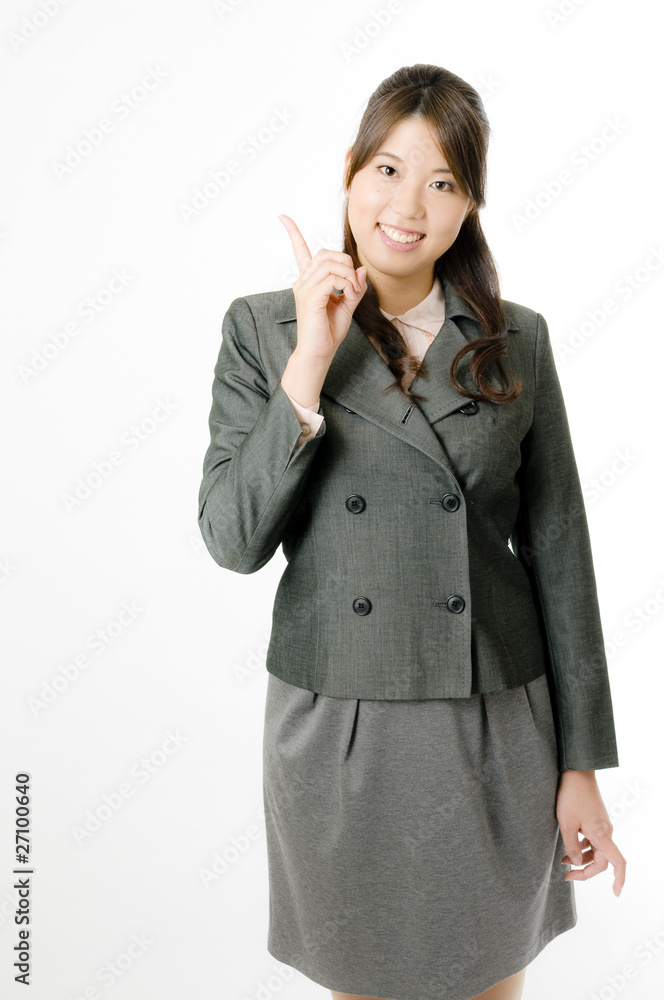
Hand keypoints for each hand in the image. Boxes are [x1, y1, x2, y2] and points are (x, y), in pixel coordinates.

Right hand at [277, 214, 367, 360]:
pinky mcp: (310, 297)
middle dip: (346, 263)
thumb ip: (354, 286)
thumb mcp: (347, 305)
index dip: (292, 232)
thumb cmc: (329, 332)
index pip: (299, 251)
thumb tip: (361, 268)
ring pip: (331, 264)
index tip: (282, 216)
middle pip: (326, 254)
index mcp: (308, 282)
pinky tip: (347, 297)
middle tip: (355, 285)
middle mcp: (302, 282)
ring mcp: (304, 289)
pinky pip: (333, 278)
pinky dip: (347, 285)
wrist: (319, 353)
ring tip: (352, 293)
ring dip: (349, 276)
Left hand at [556, 769, 625, 895]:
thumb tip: (576, 862)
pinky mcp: (596, 819)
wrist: (577, 772)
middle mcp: (605, 831)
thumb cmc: (571, 796)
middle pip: (601, 860)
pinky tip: (569, 846)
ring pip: (596, 850)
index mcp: (602, 834)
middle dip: (585, 871)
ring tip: (563, 861)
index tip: (616, 893)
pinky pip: (593, 839)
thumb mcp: (566, 823)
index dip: (619, 879)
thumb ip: (571, 845)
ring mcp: (601, 825)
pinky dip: (582, 847)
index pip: (617, 863)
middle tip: (566, 876)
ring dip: (582, 858)